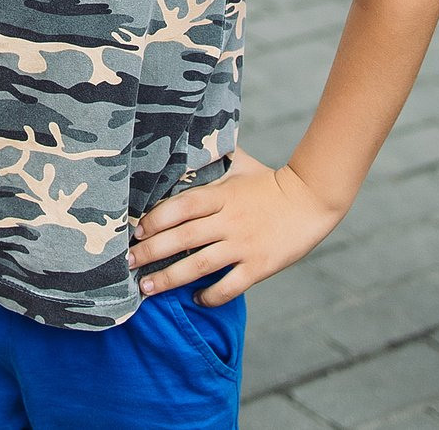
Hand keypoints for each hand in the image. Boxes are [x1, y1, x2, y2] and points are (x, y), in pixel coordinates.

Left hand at [130, 148, 345, 305]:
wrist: (312, 200)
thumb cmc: (271, 181)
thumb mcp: (241, 163)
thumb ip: (213, 157)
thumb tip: (186, 139)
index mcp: (222, 195)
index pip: (182, 207)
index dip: (156, 219)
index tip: (135, 231)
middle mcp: (230, 220)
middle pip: (184, 237)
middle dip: (151, 252)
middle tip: (126, 263)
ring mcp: (244, 245)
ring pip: (200, 265)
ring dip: (170, 278)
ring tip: (146, 287)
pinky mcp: (260, 266)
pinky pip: (230, 285)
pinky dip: (211, 295)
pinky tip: (195, 299)